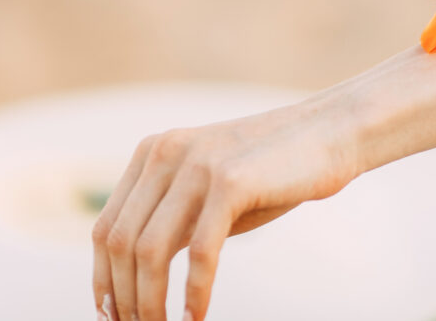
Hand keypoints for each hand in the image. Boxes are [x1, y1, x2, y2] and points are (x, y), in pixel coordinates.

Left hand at [91, 98, 357, 320]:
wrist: (333, 133)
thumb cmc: (276, 170)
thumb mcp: (213, 190)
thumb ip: (176, 219)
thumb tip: (137, 280)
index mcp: (154, 152)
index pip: (105, 228)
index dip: (102, 279)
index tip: (112, 315)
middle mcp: (166, 153)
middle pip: (120, 243)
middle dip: (125, 297)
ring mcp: (197, 164)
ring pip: (149, 251)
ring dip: (151, 302)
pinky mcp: (231, 182)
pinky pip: (199, 252)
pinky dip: (194, 292)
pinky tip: (197, 316)